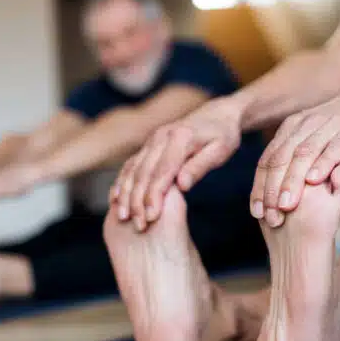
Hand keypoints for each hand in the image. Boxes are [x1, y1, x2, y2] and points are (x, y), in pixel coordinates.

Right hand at [111, 97, 243, 230]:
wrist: (216, 114)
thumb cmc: (223, 136)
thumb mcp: (220, 151)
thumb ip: (199, 167)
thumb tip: (182, 185)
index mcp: (180, 138)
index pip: (162, 172)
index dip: (154, 196)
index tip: (151, 217)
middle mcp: (161, 137)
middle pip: (143, 173)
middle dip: (138, 201)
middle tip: (138, 226)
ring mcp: (151, 140)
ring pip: (132, 169)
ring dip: (126, 194)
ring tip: (124, 218)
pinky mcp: (147, 145)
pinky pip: (130, 164)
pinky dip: (122, 182)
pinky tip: (117, 199)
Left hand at [252, 77, 339, 226]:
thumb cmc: (339, 125)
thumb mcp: (310, 137)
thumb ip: (293, 156)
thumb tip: (273, 185)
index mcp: (291, 128)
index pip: (268, 160)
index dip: (260, 187)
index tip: (257, 212)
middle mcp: (305, 124)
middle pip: (282, 158)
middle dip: (273, 188)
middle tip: (270, 215)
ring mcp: (329, 123)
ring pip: (304, 153)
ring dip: (293, 180)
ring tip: (286, 204)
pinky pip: (335, 146)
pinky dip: (323, 163)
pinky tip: (315, 180)